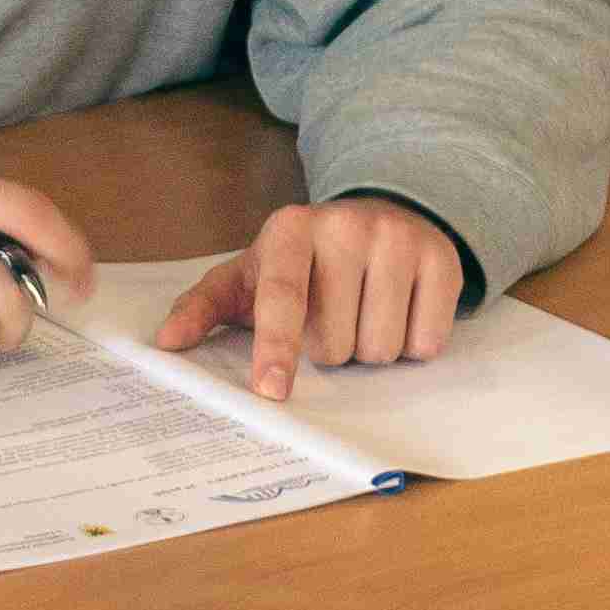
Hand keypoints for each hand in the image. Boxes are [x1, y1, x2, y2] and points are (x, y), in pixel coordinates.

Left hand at [153, 198, 467, 401]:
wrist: (374, 219)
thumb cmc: (301, 263)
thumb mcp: (249, 275)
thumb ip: (204, 306)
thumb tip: (165, 342)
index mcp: (290, 229)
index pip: (282, 299)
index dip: (276, 348)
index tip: (270, 391)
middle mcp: (346, 225)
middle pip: (335, 342)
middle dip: (331, 349)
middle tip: (332, 317)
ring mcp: (399, 237)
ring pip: (382, 348)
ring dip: (370, 350)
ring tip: (364, 313)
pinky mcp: (443, 258)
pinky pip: (427, 343)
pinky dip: (413, 344)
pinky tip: (400, 311)